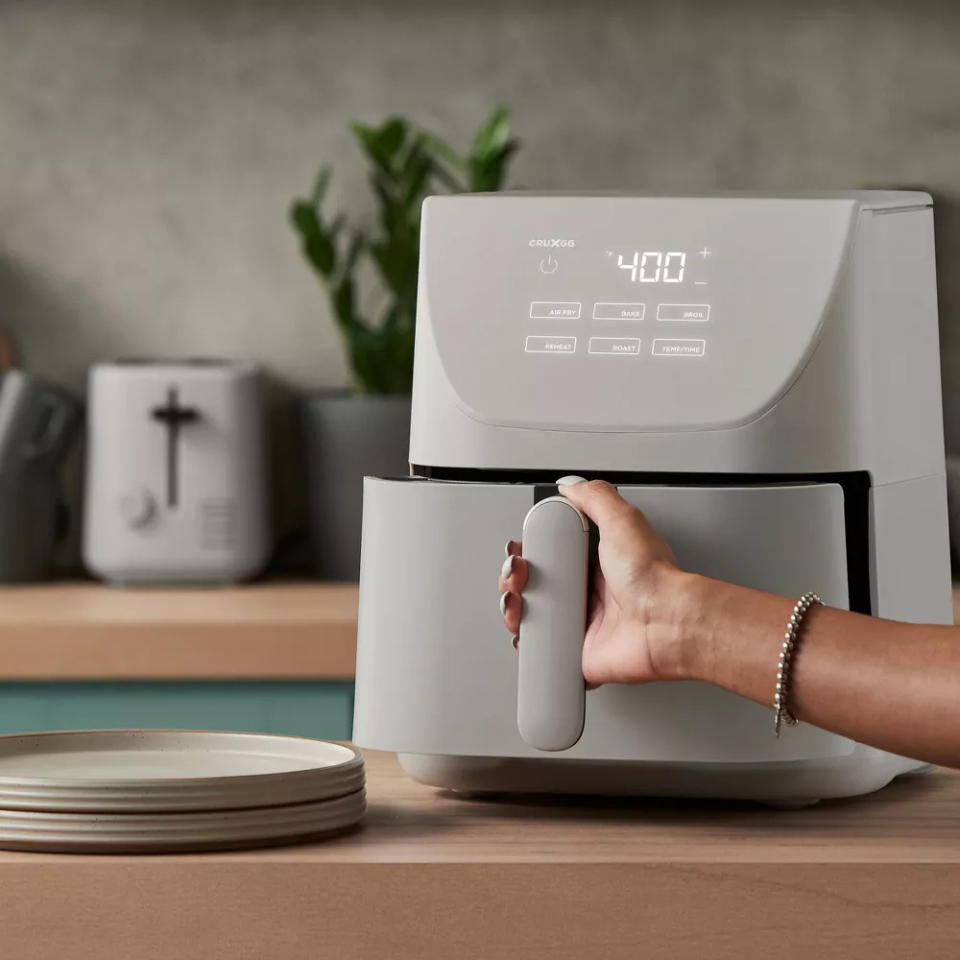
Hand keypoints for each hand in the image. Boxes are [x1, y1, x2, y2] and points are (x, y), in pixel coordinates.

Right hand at [499, 479, 682, 686]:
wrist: (664, 622)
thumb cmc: (652, 576)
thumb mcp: (623, 519)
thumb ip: (595, 496)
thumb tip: (570, 486)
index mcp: (596, 562)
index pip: (551, 553)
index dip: (529, 551)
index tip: (520, 549)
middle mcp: (588, 592)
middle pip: (535, 584)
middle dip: (514, 578)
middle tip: (518, 574)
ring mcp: (582, 623)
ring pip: (533, 616)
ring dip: (512, 607)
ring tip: (516, 599)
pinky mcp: (579, 652)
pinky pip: (544, 651)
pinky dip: (527, 645)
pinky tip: (524, 631)